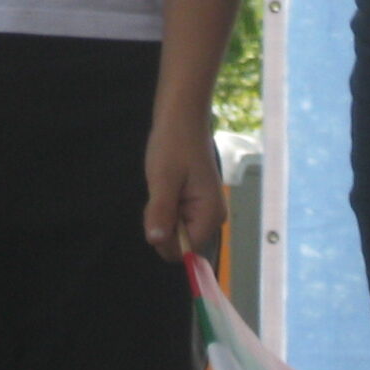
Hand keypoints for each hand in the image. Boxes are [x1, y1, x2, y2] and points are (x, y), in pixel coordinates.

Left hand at [142, 111, 223, 260]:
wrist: (182, 117)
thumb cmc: (174, 144)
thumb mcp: (163, 178)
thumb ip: (161, 211)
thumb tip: (156, 241)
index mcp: (210, 215)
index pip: (185, 252)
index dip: (165, 238)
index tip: (158, 210)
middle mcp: (213, 218)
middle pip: (181, 245)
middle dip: (164, 226)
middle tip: (161, 194)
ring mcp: (206, 210)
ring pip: (177, 232)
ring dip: (164, 215)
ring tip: (164, 187)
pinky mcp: (197, 203)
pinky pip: (178, 219)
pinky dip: (167, 208)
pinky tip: (167, 187)